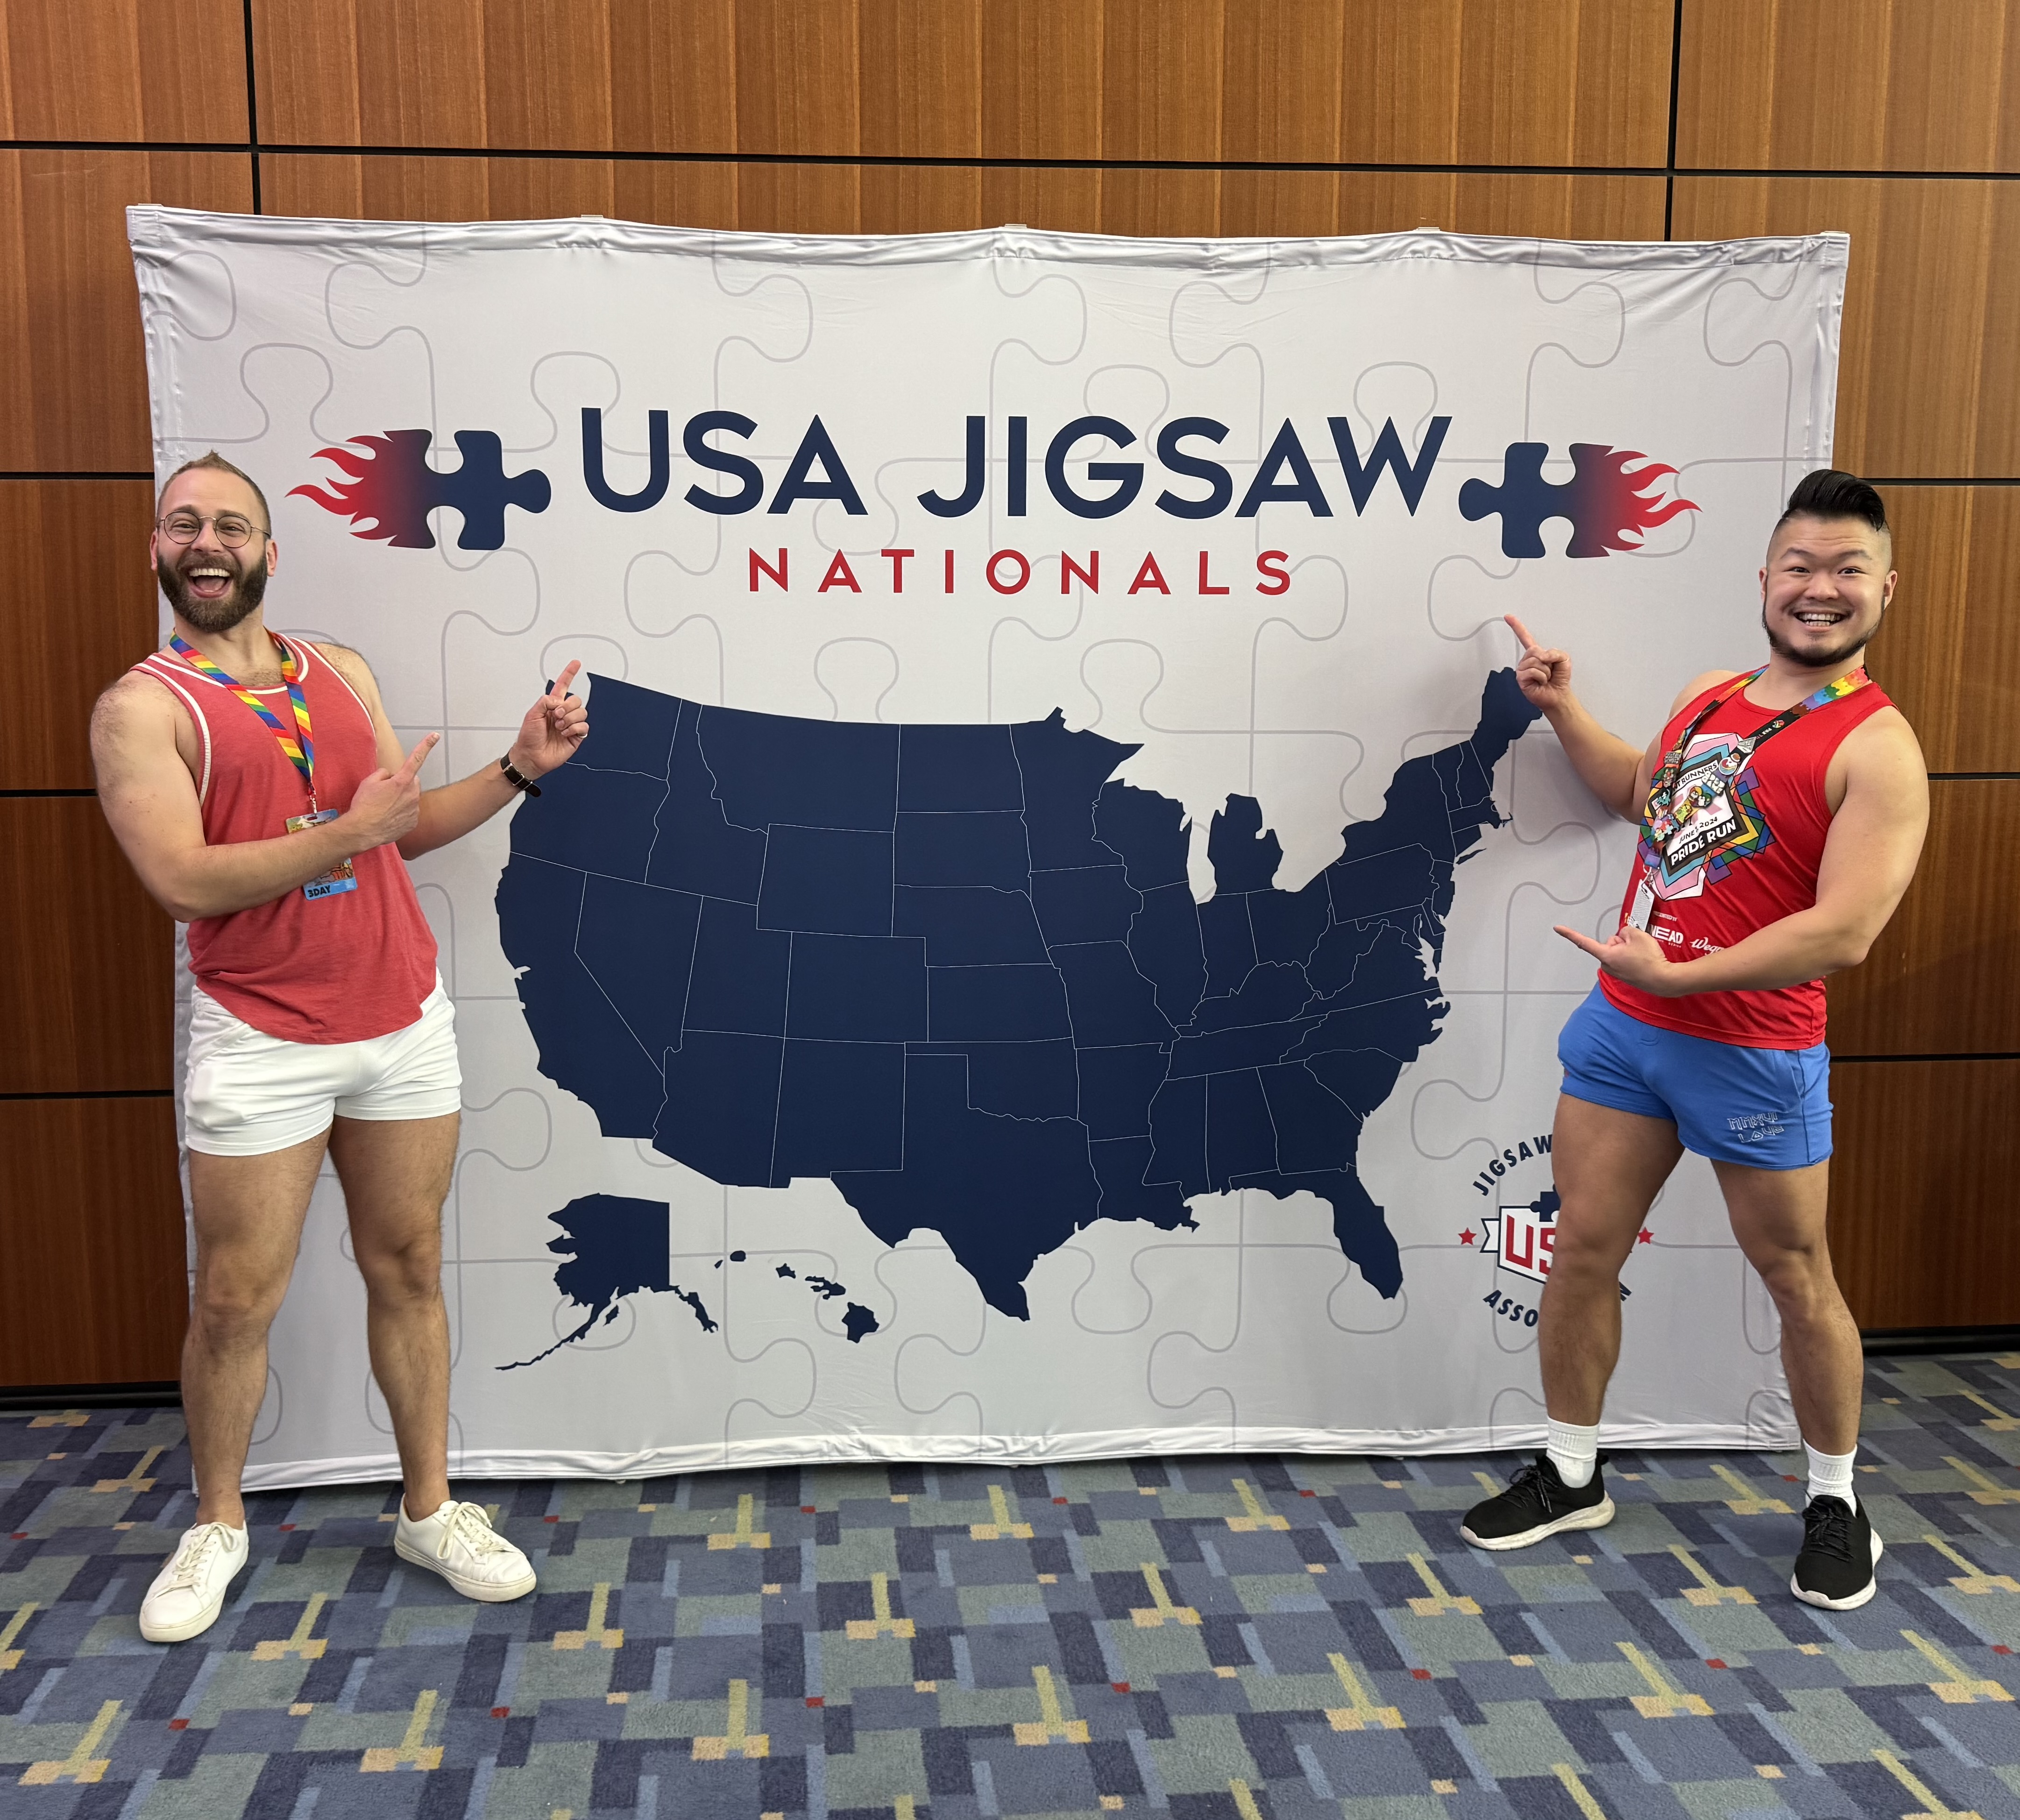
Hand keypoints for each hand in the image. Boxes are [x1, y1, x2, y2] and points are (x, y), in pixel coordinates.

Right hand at [346, 732, 438, 848]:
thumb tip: (390, 775)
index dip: (426, 745)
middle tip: (385, 793)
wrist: (362, 831)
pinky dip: (402, 813)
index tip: (435, 735)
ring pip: (411, 798)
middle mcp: (412, 794)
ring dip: (401, 799)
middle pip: (411, 782)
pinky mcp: (413, 822)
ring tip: (384, 807)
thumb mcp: (369, 781)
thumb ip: (384, 773)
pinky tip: (389, 817)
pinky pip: (410, 812)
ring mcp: (415, 809)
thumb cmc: (364, 805)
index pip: (416, 758)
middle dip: (402, 783)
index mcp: (402, 781)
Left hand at [508, 661, 588, 778]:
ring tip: (559, 727)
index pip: (563, 685)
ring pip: (582, 712)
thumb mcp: (531, 714)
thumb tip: (559, 701)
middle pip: (576, 700)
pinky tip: (565, 734)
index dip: (569, 674)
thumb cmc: (528, 738)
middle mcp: (563, 713)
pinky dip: (574, 729)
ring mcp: (570, 725)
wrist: (532, 756)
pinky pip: (584, 726)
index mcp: (551, 705)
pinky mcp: (576, 736)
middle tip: (556, 716)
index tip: (576, 664)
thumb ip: (545, 701)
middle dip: (567, 707)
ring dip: (569, 719)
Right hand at [1506, 615, 1574, 715]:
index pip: (1525, 638)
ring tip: (1545, 678)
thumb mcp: (1564, 659)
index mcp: (1537, 654)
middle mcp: (1527, 661)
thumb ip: (1555, 652)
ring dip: (1545, 671)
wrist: (1558, 695)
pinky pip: (1532, 671)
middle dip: (1546, 661)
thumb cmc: (1560, 679)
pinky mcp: (1521, 679)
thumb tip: (1541, 656)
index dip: (1517, 626)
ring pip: (1534, 661)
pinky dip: (1541, 677)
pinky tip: (1540, 682)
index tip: (1508, 617)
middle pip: (1534, 650)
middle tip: (1548, 671)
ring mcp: (1523, 670)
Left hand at [1554, 921, 1682, 994]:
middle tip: (1636, 948)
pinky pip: (1625, 958)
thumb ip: (1624, 930)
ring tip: (1641, 956)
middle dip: (1622, 942)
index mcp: (1606, 955)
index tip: (1557, 928)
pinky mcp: (1624, 975)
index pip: (1584, 942)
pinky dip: (1633, 957)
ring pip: (1618, 950)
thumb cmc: (1649, 960)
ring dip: (1628, 949)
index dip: (1569, 934)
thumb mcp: (1636, 934)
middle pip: (1610, 943)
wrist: (1663, 979)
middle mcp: (1606, 965)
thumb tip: (1623, 936)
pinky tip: (1642, 961)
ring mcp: (1615, 971)